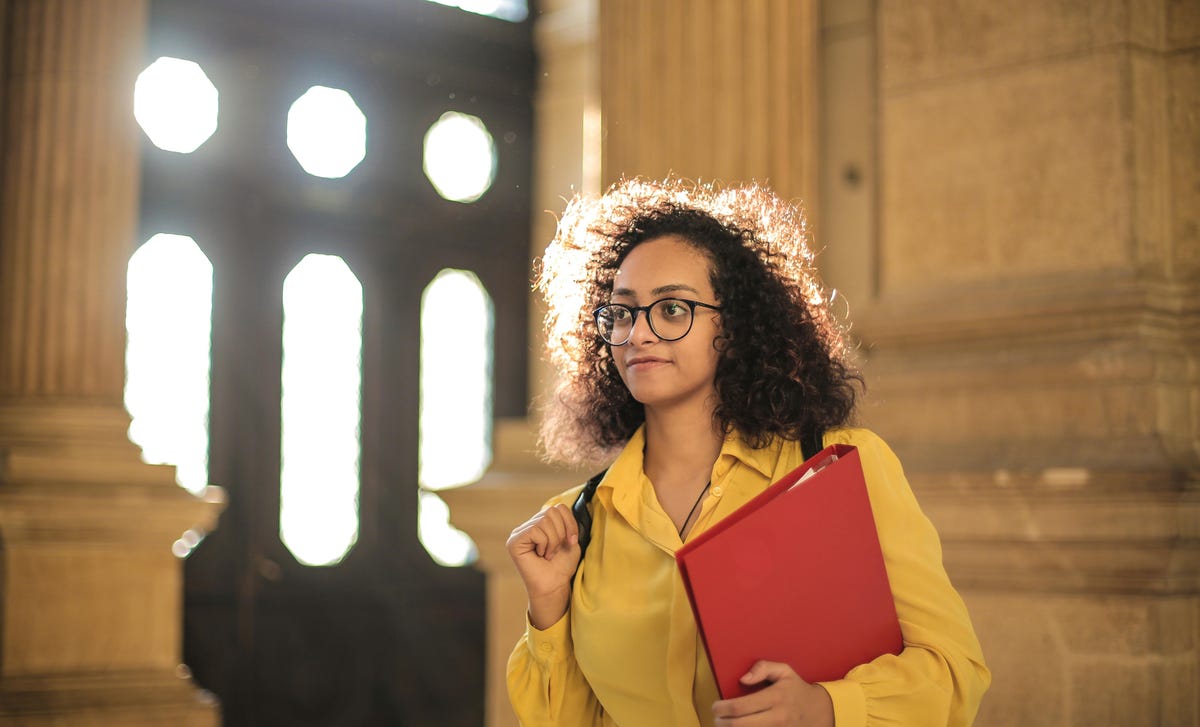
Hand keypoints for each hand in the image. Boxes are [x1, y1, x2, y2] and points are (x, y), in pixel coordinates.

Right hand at [506, 503, 580, 628]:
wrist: (555, 585)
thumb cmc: (562, 566)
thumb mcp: (570, 540)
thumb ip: (567, 522)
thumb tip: (564, 506)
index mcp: (541, 524)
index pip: (558, 507)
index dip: (570, 522)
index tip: (572, 541)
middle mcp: (528, 526)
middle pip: (551, 511)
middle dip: (561, 532)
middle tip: (556, 550)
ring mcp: (519, 533)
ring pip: (544, 520)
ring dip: (553, 540)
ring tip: (548, 554)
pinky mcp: (514, 541)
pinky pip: (535, 530)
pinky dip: (544, 544)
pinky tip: (540, 555)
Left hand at [712, 661, 833, 725]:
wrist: (819, 712)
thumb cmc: (796, 690)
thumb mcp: (784, 671)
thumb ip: (762, 668)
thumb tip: (743, 678)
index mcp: (775, 697)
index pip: (740, 707)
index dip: (722, 708)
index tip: (715, 706)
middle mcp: (777, 718)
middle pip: (739, 725)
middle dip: (722, 723)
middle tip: (717, 719)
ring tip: (725, 725)